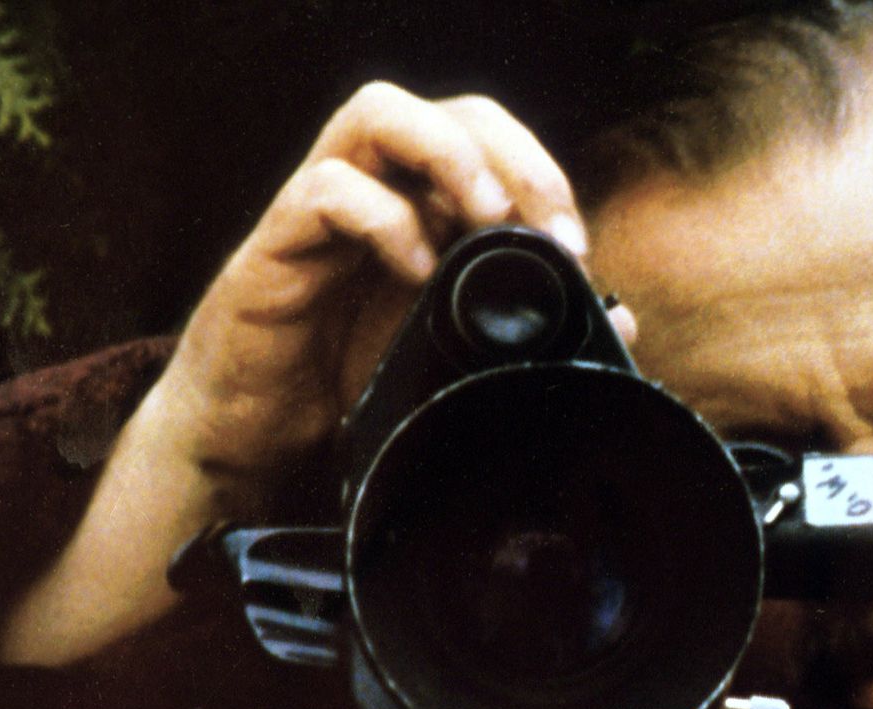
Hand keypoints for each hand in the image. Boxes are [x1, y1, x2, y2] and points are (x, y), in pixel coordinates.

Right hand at [0, 85, 618, 663]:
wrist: (249, 437)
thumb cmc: (347, 381)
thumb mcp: (458, 357)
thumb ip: (536, 335)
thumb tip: (623, 321)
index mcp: (422, 205)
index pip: (488, 136)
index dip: (541, 172)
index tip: (576, 250)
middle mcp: (374, 189)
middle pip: (446, 108)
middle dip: (511, 153)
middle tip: (545, 230)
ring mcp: (321, 208)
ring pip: (378, 112)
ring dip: (448, 157)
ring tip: (483, 224)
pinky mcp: (276, 244)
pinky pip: (325, 188)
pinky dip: (383, 219)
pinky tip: (415, 274)